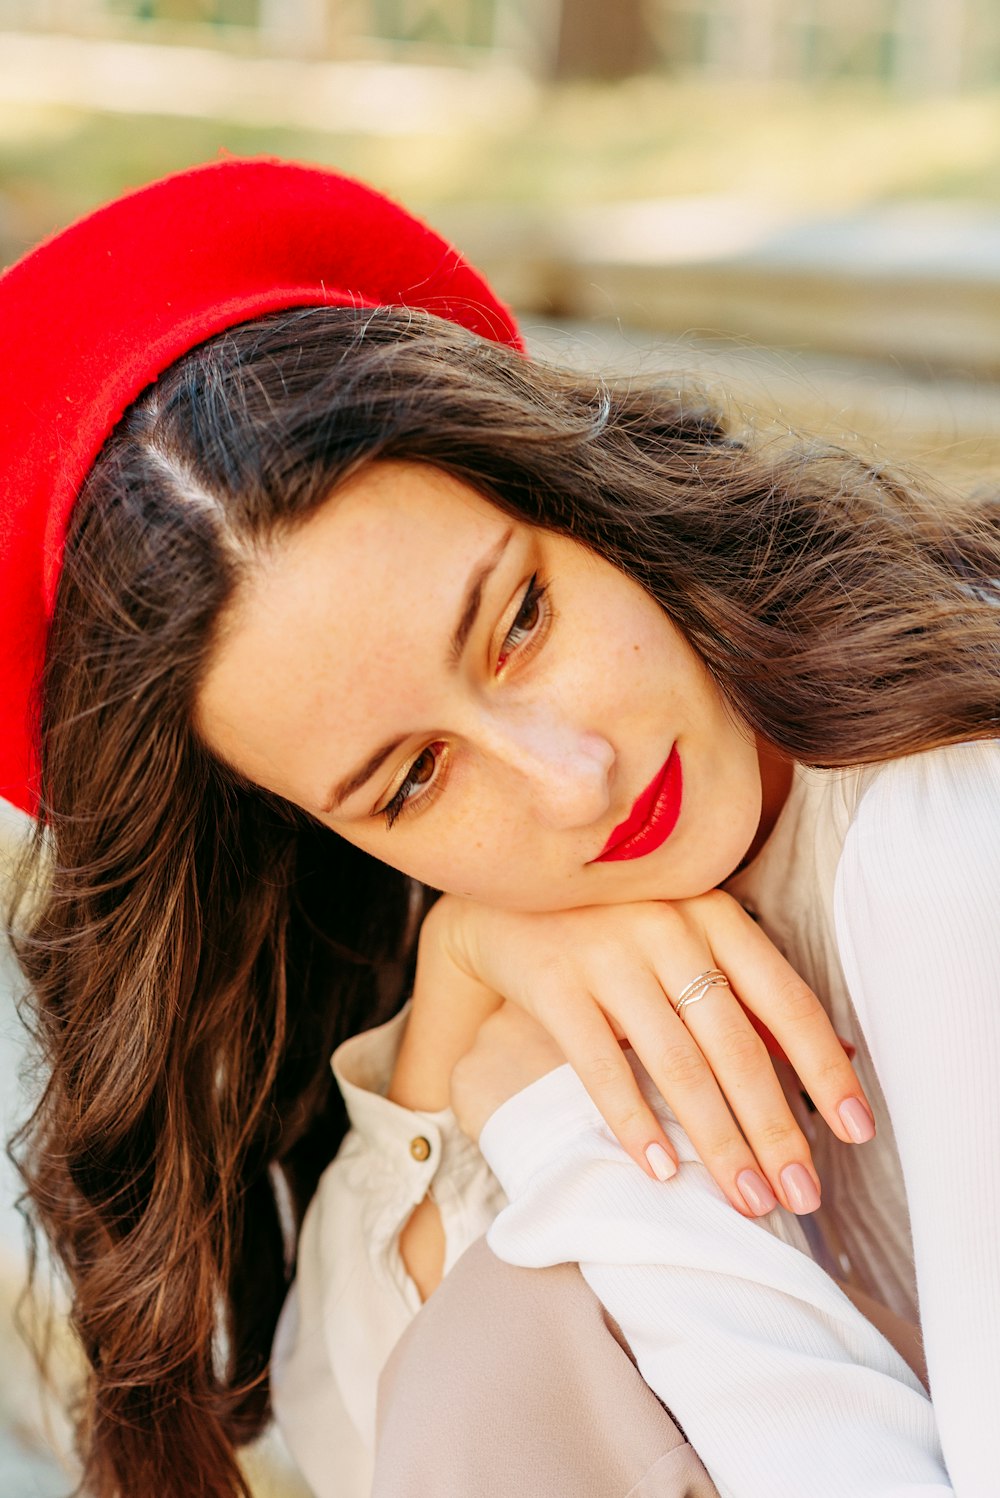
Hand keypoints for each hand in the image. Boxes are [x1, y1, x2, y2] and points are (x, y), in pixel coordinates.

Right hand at [431, 890, 874, 1217]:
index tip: (858, 1130)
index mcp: (717, 917)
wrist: (510, 898)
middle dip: (774, 1129)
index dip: (825, 1069)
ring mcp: (610, 954)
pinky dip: (635, 1122)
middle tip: (801, 1196)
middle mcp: (671, 930)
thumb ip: (755, 994)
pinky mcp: (555, 980)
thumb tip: (846, 1055)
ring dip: (718, 1140)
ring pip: (679, 1063)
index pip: (787, 1000)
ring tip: (746, 1199)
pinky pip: (602, 1065)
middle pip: (737, 1045)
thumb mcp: (693, 938)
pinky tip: (661, 1170)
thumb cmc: (619, 926)